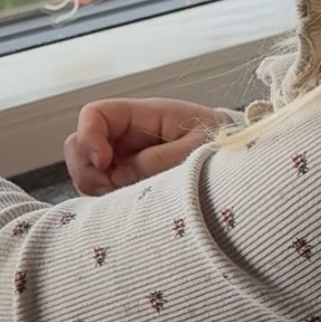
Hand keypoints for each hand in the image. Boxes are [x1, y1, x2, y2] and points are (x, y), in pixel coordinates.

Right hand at [64, 97, 230, 195]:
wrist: (241, 165)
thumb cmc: (224, 146)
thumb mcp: (199, 150)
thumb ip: (160, 160)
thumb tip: (119, 175)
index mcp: (145, 116)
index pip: (96, 113)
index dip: (89, 136)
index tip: (105, 162)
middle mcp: (127, 137)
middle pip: (79, 144)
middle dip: (86, 168)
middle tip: (111, 189)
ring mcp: (125, 160)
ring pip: (85, 170)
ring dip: (95, 188)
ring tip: (125, 200)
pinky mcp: (128, 182)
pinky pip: (101, 190)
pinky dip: (105, 202)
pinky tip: (128, 208)